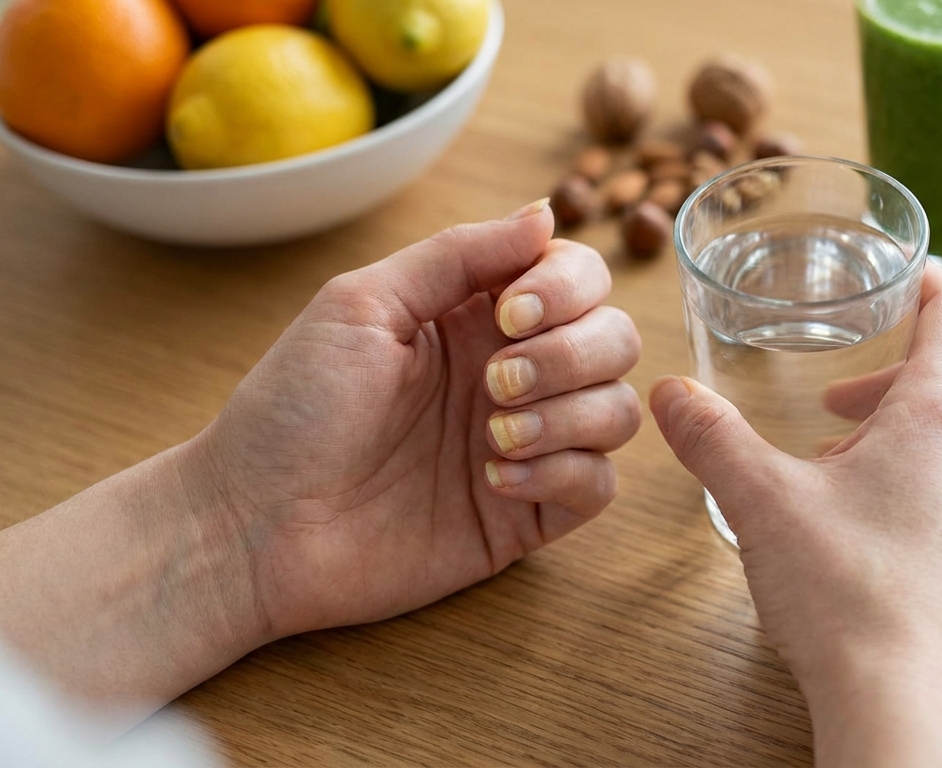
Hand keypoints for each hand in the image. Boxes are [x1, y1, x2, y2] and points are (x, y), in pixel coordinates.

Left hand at [200, 200, 641, 638]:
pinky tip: (494, 480)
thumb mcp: (363, 304)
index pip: (577, 278)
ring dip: (570, 415)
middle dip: (570, 354)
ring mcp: (526, 445)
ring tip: (493, 435)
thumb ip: (459, 254)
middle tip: (494, 383)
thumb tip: (547, 213)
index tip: (509, 314)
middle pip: (614, 340)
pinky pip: (598, 487)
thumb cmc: (291, 409)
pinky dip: (564, 473)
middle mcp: (512, 374)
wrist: (252, 526)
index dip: (566, 288)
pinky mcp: (525, 514)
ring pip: (618, 411)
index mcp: (476, 316)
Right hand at [648, 263, 941, 766]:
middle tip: (835, 394)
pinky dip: (902, 481)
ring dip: (888, 435)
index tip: (903, 270)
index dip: (927, 282)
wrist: (898, 699)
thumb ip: (711, 438)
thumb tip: (670, 394)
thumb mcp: (761, 499)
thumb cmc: (846, 591)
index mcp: (939, 418)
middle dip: (884, 378)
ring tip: (827, 465)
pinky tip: (846, 524)